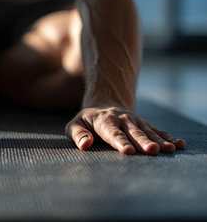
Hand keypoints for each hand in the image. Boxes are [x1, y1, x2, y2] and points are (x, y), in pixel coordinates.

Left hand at [65, 106, 185, 154]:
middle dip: (143, 142)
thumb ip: (78, 135)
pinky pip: (158, 131)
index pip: (113, 133)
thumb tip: (85, 145)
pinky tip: (179, 144)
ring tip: (169, 149)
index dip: (120, 142)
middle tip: (152, 151)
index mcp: (105, 121)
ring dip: (159, 140)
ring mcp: (136, 122)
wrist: (104, 105)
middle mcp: (123, 120)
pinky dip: (169, 137)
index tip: (128, 151)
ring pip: (148, 132)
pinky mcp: (145, 125)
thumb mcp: (75, 125)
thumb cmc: (86, 121)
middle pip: (134, 133)